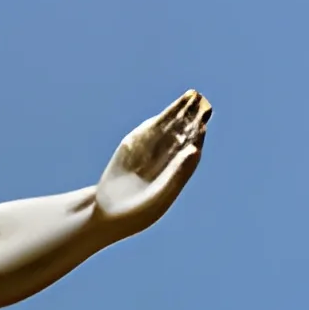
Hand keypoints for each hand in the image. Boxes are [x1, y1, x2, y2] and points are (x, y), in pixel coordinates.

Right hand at [95, 91, 210, 233]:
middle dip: (192, 119)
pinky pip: (150, 129)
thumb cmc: (136, 213)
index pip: (191, 150)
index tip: (202, 124)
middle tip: (201, 101)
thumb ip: (177, 174)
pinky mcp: (133, 144)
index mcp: (176, 174)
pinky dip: (162, 118)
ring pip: (169, 128)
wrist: (106, 214)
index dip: (197, 136)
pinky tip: (176, 107)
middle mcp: (165, 161)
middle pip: (183, 135)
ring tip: (193, 95)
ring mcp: (149, 151)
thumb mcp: (159, 197)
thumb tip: (195, 150)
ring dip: (180, 112)